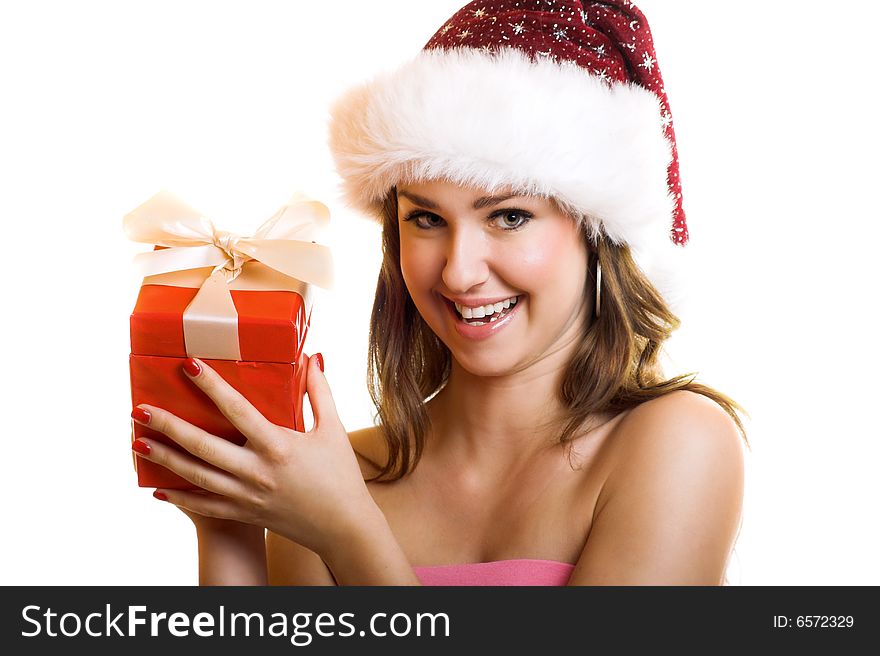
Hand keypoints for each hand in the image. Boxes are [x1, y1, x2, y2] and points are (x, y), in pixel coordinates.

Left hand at [130, 354, 376, 558]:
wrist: (343, 528)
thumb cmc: (341, 476)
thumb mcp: (333, 430)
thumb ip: (320, 393)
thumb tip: (314, 358)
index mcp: (279, 446)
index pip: (238, 410)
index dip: (211, 386)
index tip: (188, 366)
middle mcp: (258, 472)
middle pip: (204, 446)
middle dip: (169, 426)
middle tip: (140, 410)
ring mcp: (247, 496)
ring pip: (196, 476)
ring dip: (164, 459)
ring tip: (137, 442)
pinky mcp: (245, 513)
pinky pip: (205, 506)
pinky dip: (180, 498)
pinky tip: (157, 489)